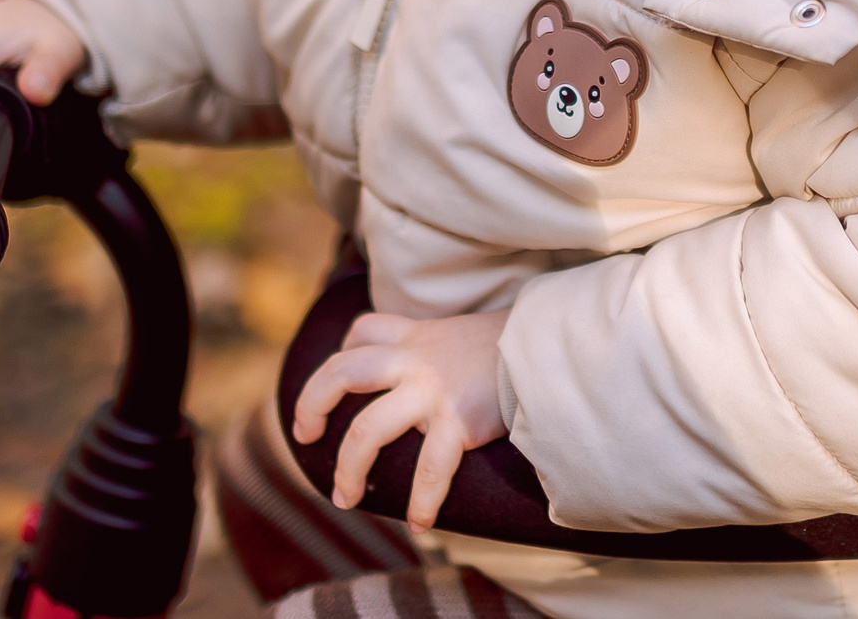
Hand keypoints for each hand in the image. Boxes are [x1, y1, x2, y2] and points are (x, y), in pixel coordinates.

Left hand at [292, 307, 511, 531]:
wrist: (552, 346)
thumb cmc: (513, 346)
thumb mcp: (463, 334)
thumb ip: (439, 349)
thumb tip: (439, 375)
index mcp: (416, 337)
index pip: (362, 332)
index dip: (340, 354)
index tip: (336, 386)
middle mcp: (414, 360)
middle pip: (341, 372)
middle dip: (311, 405)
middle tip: (306, 435)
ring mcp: (432, 390)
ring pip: (367, 430)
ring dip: (349, 469)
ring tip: (346, 498)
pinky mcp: (458, 420)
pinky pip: (428, 469)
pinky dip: (421, 502)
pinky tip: (419, 525)